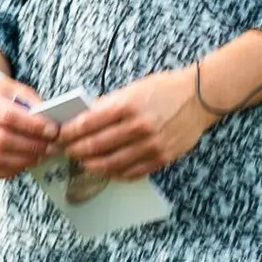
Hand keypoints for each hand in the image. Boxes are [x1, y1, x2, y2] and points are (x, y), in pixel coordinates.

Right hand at [0, 67, 60, 185]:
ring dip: (24, 160)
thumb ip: (32, 104)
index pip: (7, 116)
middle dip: (31, 145)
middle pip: (1, 139)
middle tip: (51, 146)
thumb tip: (49, 124)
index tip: (53, 130)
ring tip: (42, 156)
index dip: (33, 126)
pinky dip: (12, 171)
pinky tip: (26, 163)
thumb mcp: (15, 90)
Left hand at [61, 64, 218, 179]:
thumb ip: (109, 104)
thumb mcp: (134, 88)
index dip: (69, 133)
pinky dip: (116, 173)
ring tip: (84, 163)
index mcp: (128, 105)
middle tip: (67, 151)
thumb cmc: (165, 89)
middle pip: (96, 146)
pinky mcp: (163, 157)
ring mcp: (152, 145)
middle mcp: (139, 127)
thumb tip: (83, 118)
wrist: (201, 97)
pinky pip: (132, 172)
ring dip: (92, 165)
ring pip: (111, 164)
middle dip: (76, 150)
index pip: (88, 124)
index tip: (60, 136)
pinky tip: (108, 169)